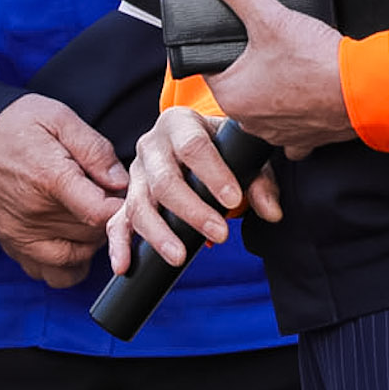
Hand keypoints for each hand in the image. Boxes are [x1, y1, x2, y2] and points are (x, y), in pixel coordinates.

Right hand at [0, 93, 128, 288]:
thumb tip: (121, 182)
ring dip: (90, 244)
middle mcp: (35, 214)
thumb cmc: (14, 125)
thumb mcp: (58, 118)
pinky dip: (67, 263)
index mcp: (51, 179)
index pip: (103, 214)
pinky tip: (69, 238)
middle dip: (107, 221)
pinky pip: (51, 274)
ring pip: (77, 260)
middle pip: (94, 237)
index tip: (120, 194)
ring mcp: (22, 234)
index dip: (122, 208)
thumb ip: (94, 149)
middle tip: (103, 197)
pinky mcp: (14, 245)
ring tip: (85, 217)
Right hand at [107, 106, 282, 278]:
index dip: (213, 174)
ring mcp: (136, 174)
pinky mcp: (128, 199)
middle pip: (164, 180)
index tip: (233, 200)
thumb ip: (260, 182)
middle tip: (220, 234)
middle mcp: (152, 146)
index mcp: (180, 124)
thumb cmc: (222, 149)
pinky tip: (123, 265)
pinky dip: (119, 244)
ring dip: (158, 233)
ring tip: (179, 256)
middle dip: (191, 211)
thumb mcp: (244, 156)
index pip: (193, 147)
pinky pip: (117, 222)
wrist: (196, 145)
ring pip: (139, 204)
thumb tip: (271, 212)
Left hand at [196, 0, 354, 153]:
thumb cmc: (319, 63)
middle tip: (268, 45)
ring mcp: (279, 133)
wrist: (367, 91)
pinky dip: (300, 109)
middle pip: (240, 85)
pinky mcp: (306, 139)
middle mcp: (250, 121)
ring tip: (290, 64)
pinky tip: (307, 92)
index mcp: (231, 97)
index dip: (223, 47)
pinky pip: (295, 123)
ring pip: (267, 105)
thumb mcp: (272, 17)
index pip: (211, 67)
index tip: (239, 36)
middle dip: (251, 65)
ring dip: (275, 87)